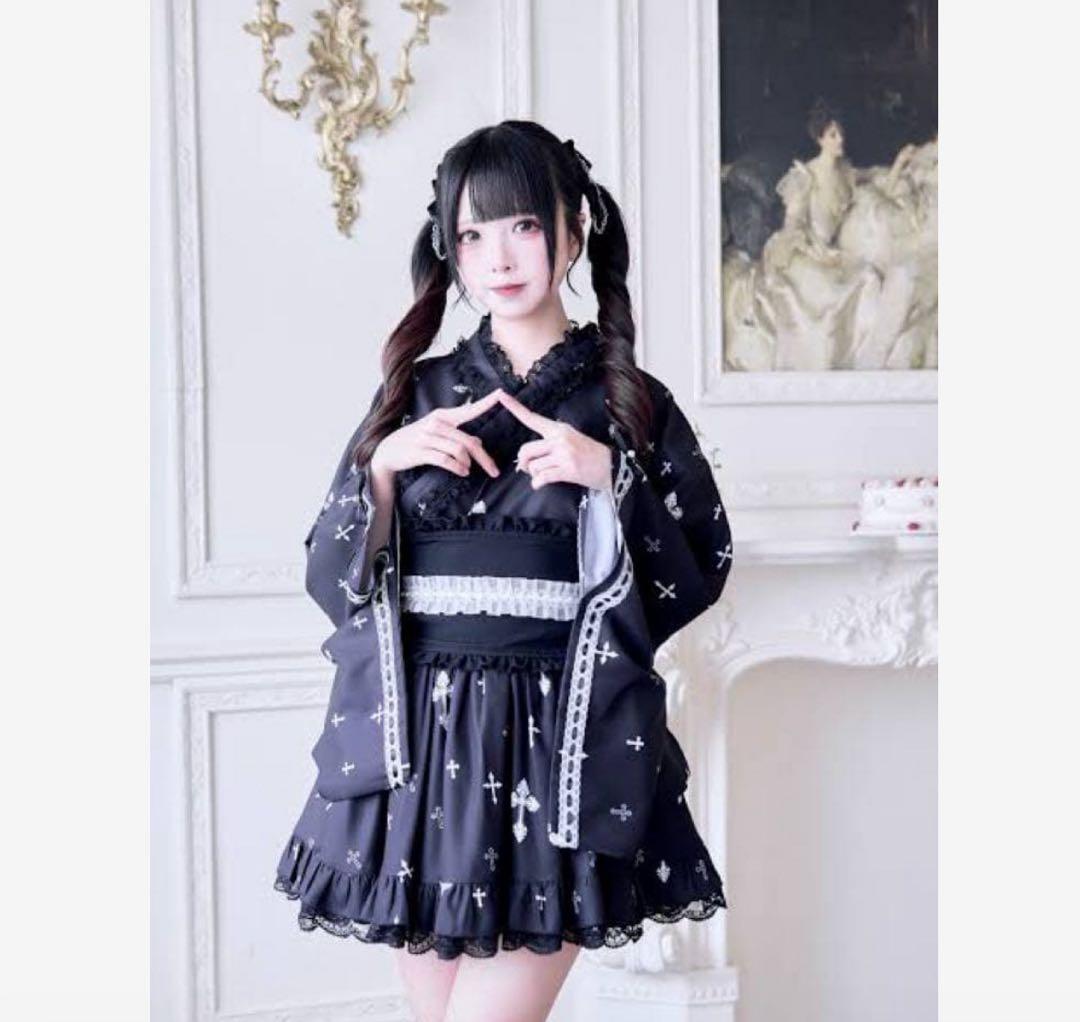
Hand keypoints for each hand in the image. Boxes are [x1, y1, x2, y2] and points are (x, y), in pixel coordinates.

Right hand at [370, 387, 503, 478]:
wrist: (388, 451)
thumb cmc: (417, 441)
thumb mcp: (436, 433)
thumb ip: (457, 436)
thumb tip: (478, 443)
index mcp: (442, 416)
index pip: (469, 410)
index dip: (486, 402)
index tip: (502, 394)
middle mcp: (436, 424)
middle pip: (469, 441)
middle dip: (485, 458)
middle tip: (495, 471)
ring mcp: (428, 437)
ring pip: (459, 451)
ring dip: (469, 463)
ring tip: (469, 470)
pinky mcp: (421, 451)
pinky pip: (445, 460)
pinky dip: (457, 468)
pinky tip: (462, 472)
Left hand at [495, 389, 612, 491]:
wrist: (613, 466)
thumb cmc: (589, 455)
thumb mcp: (571, 440)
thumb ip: (549, 445)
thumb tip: (525, 460)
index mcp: (559, 429)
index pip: (532, 418)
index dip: (514, 407)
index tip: (500, 396)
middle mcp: (560, 439)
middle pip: (526, 449)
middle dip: (523, 462)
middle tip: (529, 469)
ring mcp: (564, 454)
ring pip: (533, 466)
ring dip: (534, 475)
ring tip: (543, 476)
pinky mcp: (568, 469)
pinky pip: (542, 477)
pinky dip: (538, 483)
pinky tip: (542, 484)